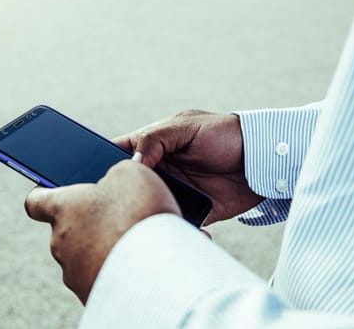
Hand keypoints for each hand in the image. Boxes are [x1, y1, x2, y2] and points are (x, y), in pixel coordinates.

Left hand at [24, 160, 180, 303]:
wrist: (154, 270)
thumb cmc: (136, 215)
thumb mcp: (131, 173)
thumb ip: (115, 172)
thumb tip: (117, 180)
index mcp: (62, 208)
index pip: (36, 201)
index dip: (45, 194)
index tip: (56, 192)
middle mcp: (60, 243)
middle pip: (68, 229)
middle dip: (90, 223)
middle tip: (120, 216)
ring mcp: (74, 273)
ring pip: (85, 256)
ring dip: (104, 249)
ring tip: (135, 242)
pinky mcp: (91, 296)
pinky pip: (101, 278)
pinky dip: (116, 271)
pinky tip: (139, 265)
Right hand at [114, 110, 263, 224]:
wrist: (262, 160)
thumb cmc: (224, 133)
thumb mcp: (186, 127)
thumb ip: (155, 139)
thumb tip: (132, 163)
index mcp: (154, 145)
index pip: (119, 152)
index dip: (101, 161)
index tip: (90, 174)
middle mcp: (160, 170)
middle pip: (129, 185)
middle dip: (119, 195)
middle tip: (113, 203)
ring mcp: (175, 191)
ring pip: (148, 206)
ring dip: (143, 213)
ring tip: (139, 219)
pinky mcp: (193, 211)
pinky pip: (174, 222)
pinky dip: (170, 227)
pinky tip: (169, 227)